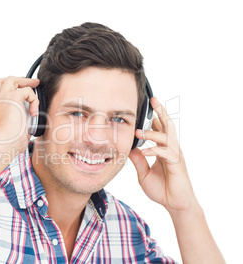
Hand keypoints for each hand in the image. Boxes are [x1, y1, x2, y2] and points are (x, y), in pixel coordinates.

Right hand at [0, 76, 39, 153]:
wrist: (2, 144)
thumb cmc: (7, 145)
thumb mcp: (9, 134)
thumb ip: (15, 128)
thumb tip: (27, 130)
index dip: (9, 97)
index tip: (20, 104)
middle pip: (0, 82)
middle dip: (15, 80)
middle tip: (28, 83)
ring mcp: (2, 98)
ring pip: (11, 80)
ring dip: (25, 82)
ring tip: (36, 84)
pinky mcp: (12, 97)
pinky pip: (27, 91)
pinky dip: (34, 99)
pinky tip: (34, 112)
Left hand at [128, 97, 196, 213]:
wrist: (174, 205)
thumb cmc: (161, 189)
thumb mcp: (143, 173)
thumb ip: (138, 160)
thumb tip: (129, 148)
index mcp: (163, 150)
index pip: (159, 130)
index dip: (154, 117)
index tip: (147, 106)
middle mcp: (171, 149)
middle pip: (167, 126)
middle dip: (161, 112)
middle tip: (153, 100)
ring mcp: (175, 156)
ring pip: (166, 138)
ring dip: (152, 133)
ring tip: (139, 132)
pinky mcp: (177, 164)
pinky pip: (166, 153)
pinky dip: (154, 151)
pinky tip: (144, 152)